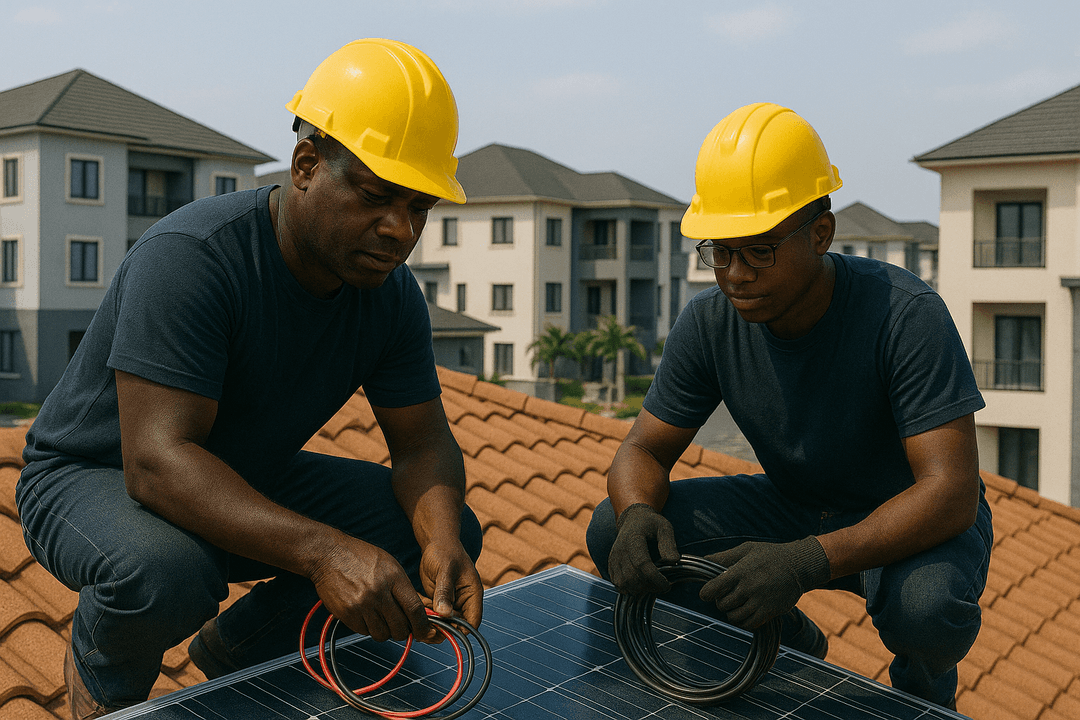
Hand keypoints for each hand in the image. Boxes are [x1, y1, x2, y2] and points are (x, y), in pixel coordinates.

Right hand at [309, 533, 429, 643]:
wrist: (330, 554)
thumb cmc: (362, 558)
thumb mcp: (390, 566)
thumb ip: (405, 589)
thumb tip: (420, 612)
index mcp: (394, 578)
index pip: (414, 609)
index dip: (423, 626)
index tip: (427, 633)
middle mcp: (379, 593)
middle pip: (400, 627)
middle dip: (404, 631)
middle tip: (401, 625)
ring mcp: (362, 605)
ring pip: (382, 634)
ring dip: (385, 631)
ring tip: (380, 617)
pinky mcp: (347, 613)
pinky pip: (365, 632)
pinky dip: (368, 628)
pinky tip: (366, 614)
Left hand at [418, 540, 483, 638]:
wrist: (436, 544)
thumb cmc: (445, 552)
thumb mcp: (445, 570)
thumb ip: (445, 592)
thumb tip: (445, 614)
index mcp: (472, 593)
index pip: (472, 620)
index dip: (461, 630)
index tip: (444, 630)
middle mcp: (464, 601)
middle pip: (457, 625)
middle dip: (443, 627)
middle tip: (428, 624)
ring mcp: (452, 602)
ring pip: (444, 622)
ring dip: (433, 621)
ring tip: (422, 613)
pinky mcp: (440, 601)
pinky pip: (434, 614)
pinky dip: (427, 614)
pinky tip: (420, 606)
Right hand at [607, 503, 679, 595]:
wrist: (633, 519)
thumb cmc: (650, 524)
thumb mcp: (664, 527)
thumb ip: (669, 543)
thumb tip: (674, 561)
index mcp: (633, 539)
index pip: (642, 564)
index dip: (655, 579)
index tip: (667, 585)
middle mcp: (620, 550)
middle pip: (632, 577)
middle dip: (650, 586)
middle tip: (662, 585)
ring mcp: (613, 559)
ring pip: (624, 584)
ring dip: (640, 589)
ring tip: (652, 585)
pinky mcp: (611, 566)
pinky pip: (618, 584)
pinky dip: (630, 589)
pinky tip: (642, 584)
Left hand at [699, 536, 829, 629]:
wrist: (799, 566)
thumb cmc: (769, 555)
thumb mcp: (746, 549)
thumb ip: (724, 557)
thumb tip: (703, 560)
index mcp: (740, 571)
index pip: (714, 588)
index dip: (706, 593)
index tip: (707, 593)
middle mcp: (749, 588)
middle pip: (722, 604)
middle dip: (720, 601)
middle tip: (726, 595)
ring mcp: (759, 601)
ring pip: (734, 617)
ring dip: (731, 612)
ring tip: (737, 603)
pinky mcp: (769, 612)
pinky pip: (748, 624)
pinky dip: (743, 621)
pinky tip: (746, 612)